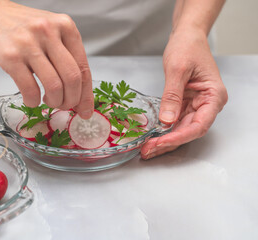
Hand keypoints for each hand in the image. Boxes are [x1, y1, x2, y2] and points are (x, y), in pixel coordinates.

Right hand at [0, 0, 93, 117]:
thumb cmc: (20, 26)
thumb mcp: (49, 31)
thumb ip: (65, 54)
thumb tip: (78, 91)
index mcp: (65, 25)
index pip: (83, 67)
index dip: (86, 94)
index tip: (84, 110)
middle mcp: (49, 32)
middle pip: (72, 79)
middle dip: (71, 101)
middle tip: (64, 106)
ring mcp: (29, 44)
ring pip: (54, 86)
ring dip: (54, 102)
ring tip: (48, 101)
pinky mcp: (10, 56)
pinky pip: (30, 89)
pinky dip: (33, 101)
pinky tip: (31, 99)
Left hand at [141, 29, 227, 158]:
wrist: (187, 36)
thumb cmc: (187, 47)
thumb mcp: (178, 70)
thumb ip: (172, 96)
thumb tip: (166, 121)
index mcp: (213, 96)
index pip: (199, 125)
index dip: (179, 137)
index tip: (160, 142)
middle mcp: (207, 104)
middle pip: (189, 131)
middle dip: (168, 142)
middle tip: (148, 151)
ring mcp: (196, 105)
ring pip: (181, 129)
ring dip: (164, 140)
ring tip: (147, 149)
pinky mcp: (185, 104)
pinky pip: (175, 121)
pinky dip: (163, 130)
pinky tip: (152, 137)